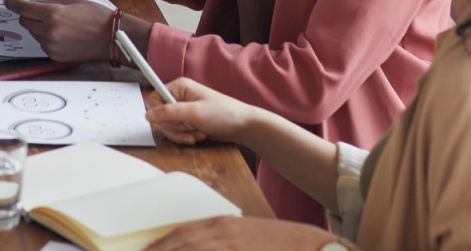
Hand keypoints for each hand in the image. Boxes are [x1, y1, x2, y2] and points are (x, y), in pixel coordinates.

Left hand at [3, 0, 138, 64]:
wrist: (111, 37)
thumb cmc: (95, 16)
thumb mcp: (70, 1)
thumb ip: (46, 3)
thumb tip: (27, 3)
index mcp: (53, 15)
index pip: (23, 8)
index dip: (13, 3)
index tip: (8, 0)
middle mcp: (49, 33)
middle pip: (25, 22)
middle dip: (28, 15)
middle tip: (41, 11)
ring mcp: (51, 47)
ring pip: (33, 33)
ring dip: (38, 27)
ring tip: (59, 23)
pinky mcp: (54, 57)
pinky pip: (42, 44)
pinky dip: (46, 37)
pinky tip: (62, 34)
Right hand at [144, 77, 257, 146]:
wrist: (242, 126)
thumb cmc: (222, 113)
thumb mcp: (194, 112)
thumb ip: (168, 113)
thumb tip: (147, 115)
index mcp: (178, 87)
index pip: (154, 98)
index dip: (158, 112)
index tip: (168, 121)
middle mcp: (179, 97)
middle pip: (160, 116)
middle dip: (175, 127)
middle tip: (190, 128)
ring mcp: (183, 111)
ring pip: (168, 127)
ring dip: (182, 134)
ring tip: (197, 133)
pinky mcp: (188, 123)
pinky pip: (176, 133)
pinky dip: (186, 138)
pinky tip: (199, 136)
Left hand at [148, 217, 337, 250]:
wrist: (310, 245)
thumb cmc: (276, 244)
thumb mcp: (243, 237)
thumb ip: (219, 242)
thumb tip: (199, 246)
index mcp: (221, 224)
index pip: (181, 233)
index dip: (161, 244)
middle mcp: (222, 233)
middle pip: (181, 243)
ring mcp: (231, 247)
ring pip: (192, 250)